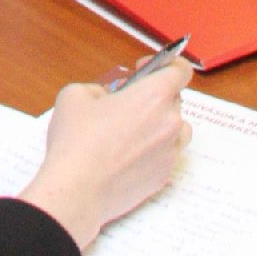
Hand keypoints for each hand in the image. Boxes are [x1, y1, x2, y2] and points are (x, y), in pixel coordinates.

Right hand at [16, 62, 190, 251]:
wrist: (76, 191)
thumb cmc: (76, 141)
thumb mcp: (76, 95)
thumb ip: (98, 89)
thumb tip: (106, 98)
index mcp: (154, 96)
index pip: (181, 71)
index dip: (165, 65)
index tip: (144, 70)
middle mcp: (170, 123)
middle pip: (174, 100)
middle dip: (152, 97)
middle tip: (126, 104)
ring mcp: (169, 153)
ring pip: (175, 129)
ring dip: (159, 124)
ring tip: (131, 131)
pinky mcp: (163, 177)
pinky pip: (166, 155)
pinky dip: (153, 150)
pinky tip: (126, 155)